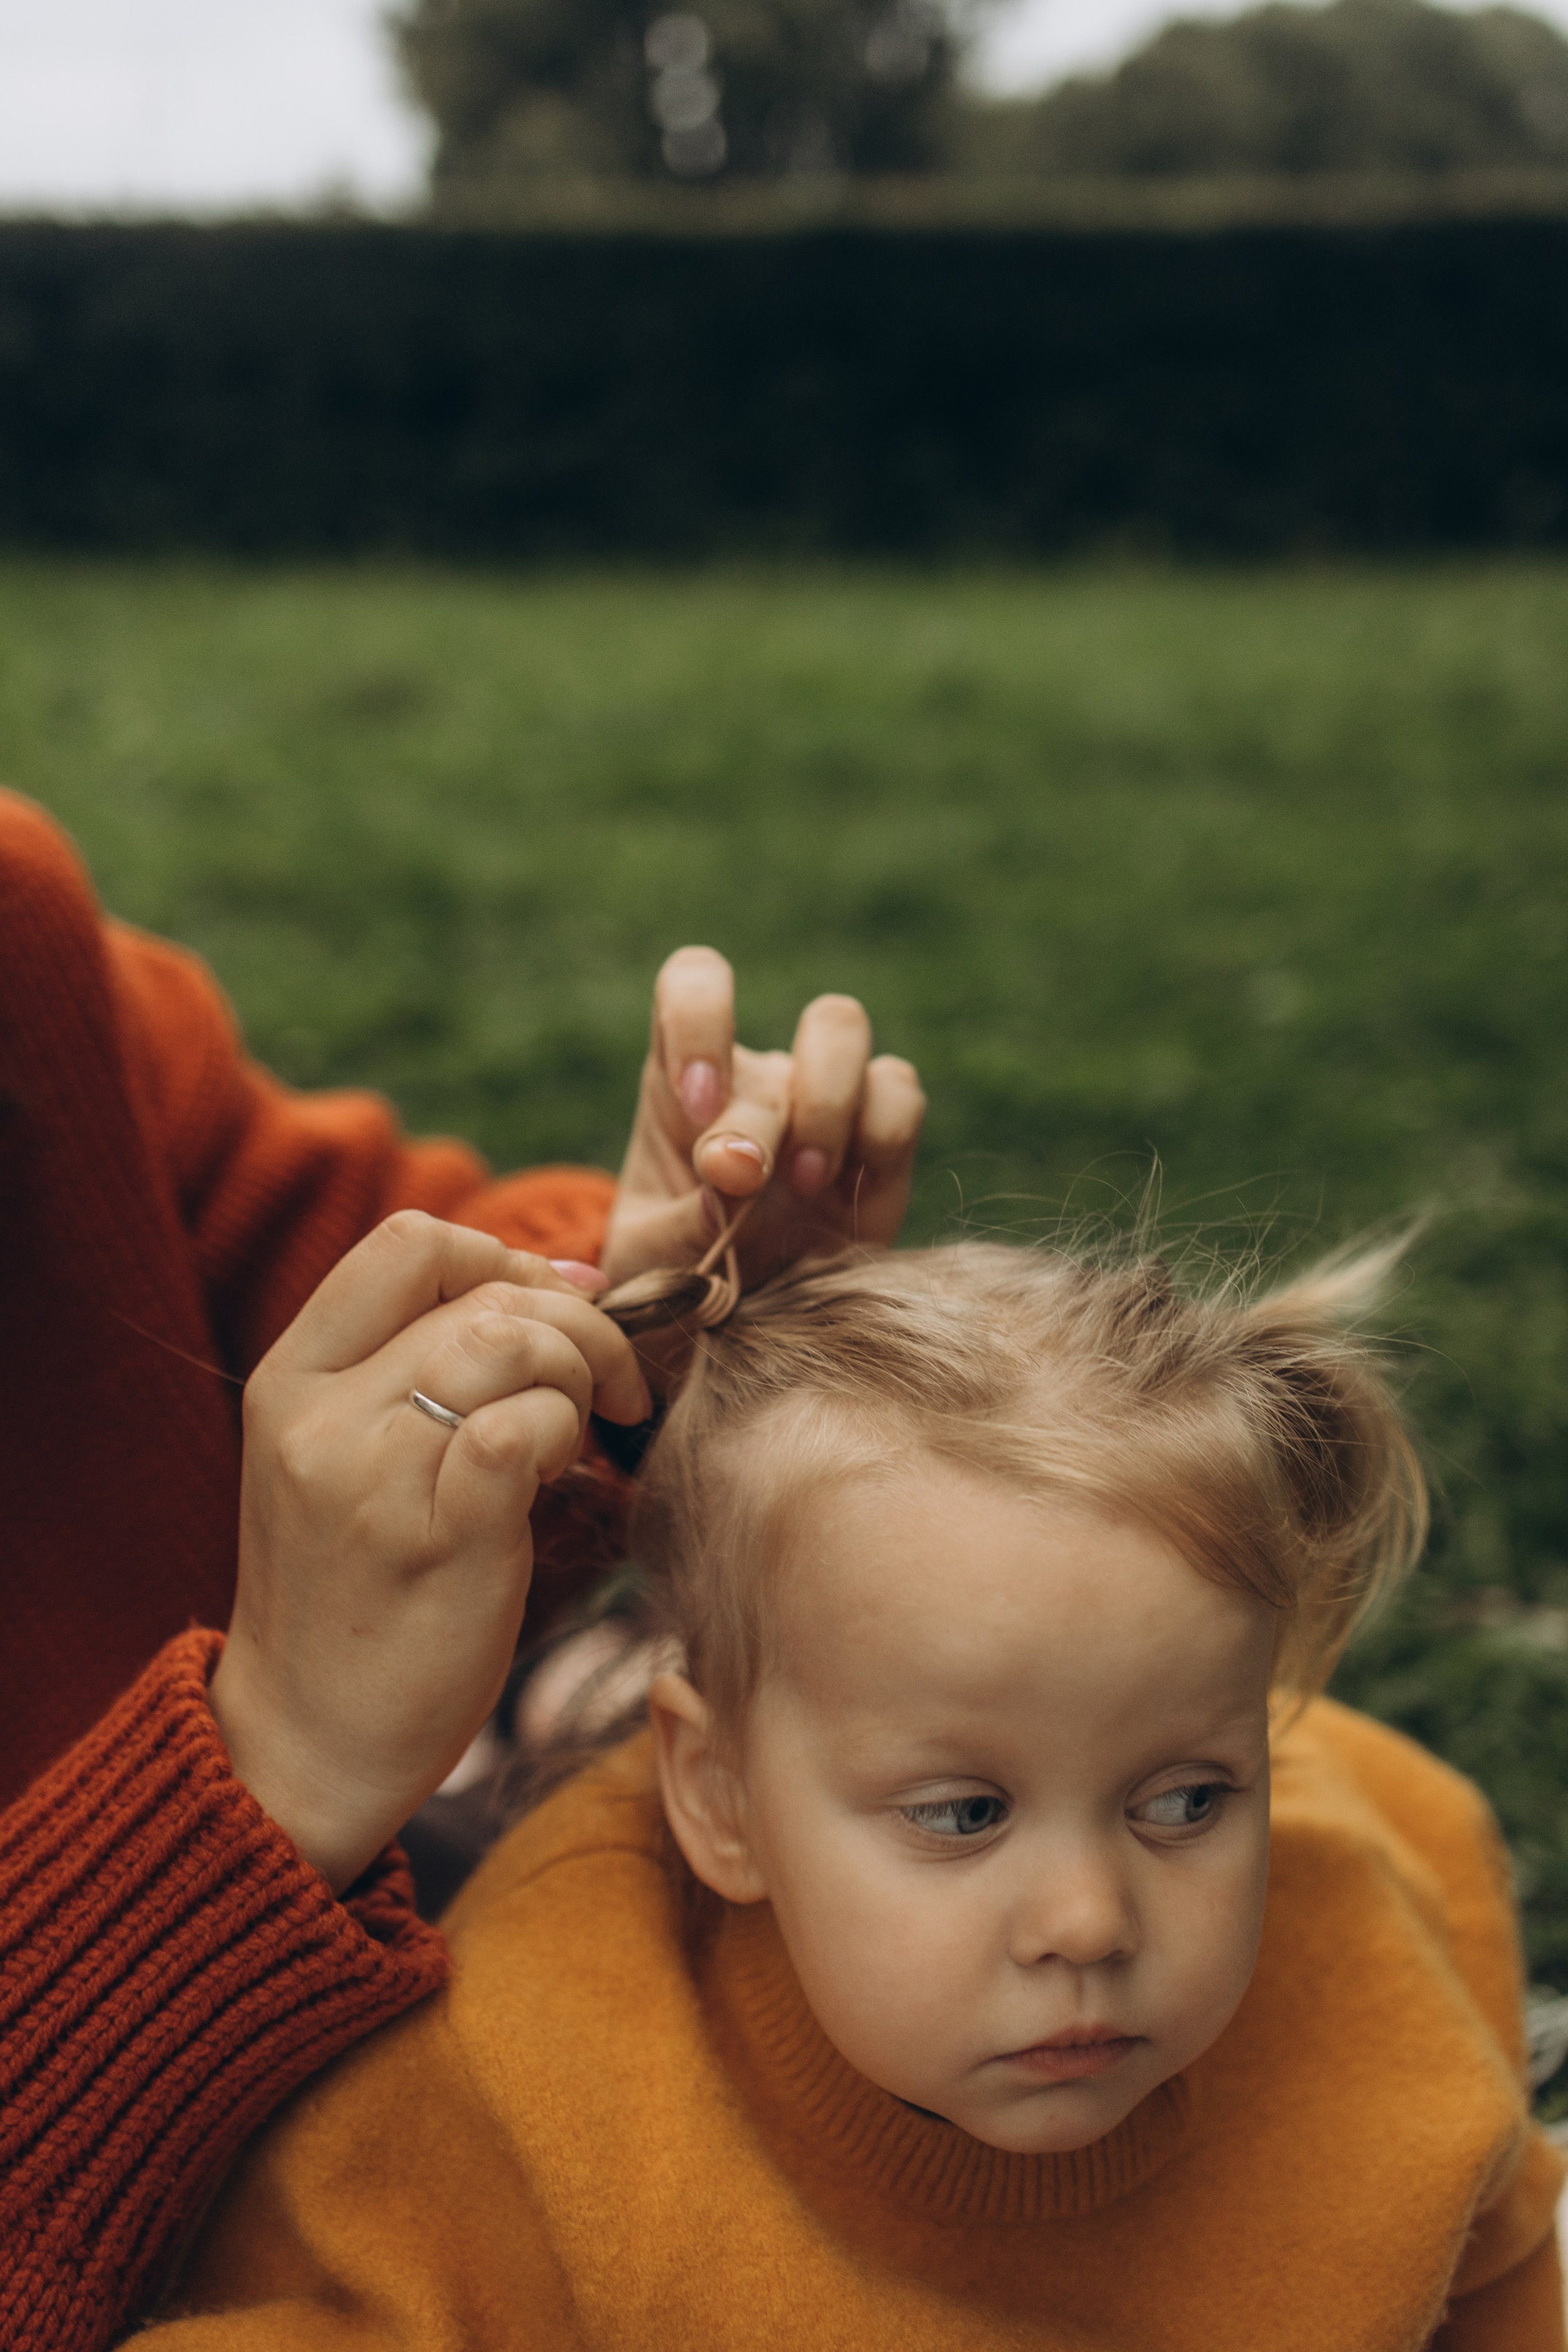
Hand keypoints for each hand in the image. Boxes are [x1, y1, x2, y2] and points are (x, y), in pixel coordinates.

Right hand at [208, 1212, 650, 1893]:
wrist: (305, 1739)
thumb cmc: (355, 1589)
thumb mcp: (346, 1454)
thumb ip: (417, 1365)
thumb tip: (564, 1279)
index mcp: (291, 1378)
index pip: (408, 1244)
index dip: (504, 1254)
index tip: (557, 1305)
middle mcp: (318, 1415)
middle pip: (478, 1292)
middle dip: (572, 1322)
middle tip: (604, 1382)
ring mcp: (371, 1475)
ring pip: (507, 1344)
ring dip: (575, 1376)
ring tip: (572, 1438)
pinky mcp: (436, 1538)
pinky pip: (522, 1428)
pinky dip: (564, 1434)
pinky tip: (558, 1477)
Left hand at [601, 947, 925, 1287]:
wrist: (741, 1330)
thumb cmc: (680, 1278)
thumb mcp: (650, 1265)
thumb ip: (679, 1228)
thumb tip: (729, 1185)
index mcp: (682, 1080)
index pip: (694, 984)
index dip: (699, 1020)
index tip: (697, 1104)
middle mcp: (757, 1077)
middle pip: (771, 1037)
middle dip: (756, 1120)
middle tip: (741, 1180)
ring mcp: (823, 1099)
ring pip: (841, 1027)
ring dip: (823, 1105)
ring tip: (804, 1184)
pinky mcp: (882, 1141)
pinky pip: (899, 1091)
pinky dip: (882, 1133)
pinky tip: (848, 1190)